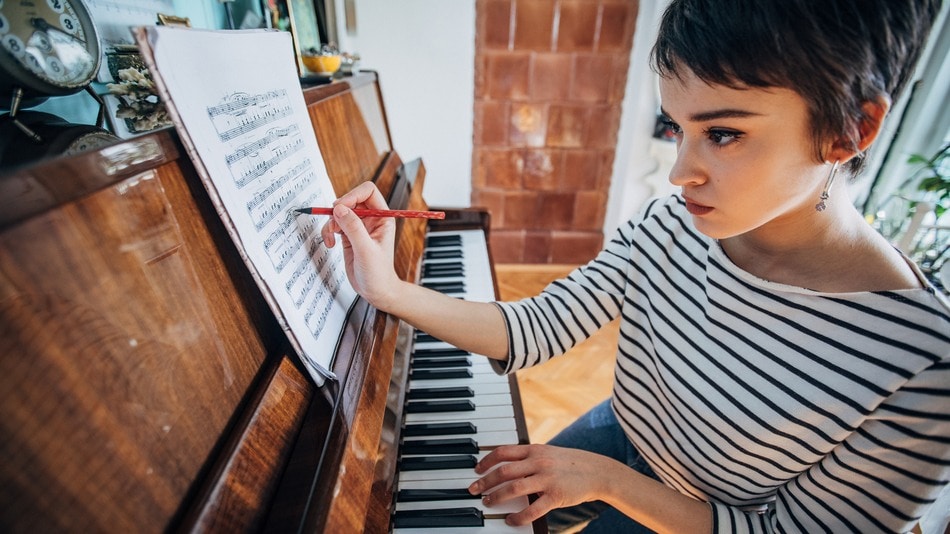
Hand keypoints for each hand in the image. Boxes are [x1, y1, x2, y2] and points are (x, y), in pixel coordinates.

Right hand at [320, 181, 400, 306]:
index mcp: (383, 218)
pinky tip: (330, 243)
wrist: (376, 291)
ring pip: (340, 212)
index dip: (353, 195)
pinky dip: (328, 231)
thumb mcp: (366, 250)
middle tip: (333, 224)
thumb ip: (353, 228)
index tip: (341, 207)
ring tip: (330, 238)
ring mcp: (359, 227)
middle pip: (351, 200)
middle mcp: (371, 219)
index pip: (368, 192)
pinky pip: (334, 225)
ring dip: (331, 223)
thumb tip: (339, 209)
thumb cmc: (378, 273)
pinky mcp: (348, 236)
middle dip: (339, 210)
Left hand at [467, 444, 616, 525]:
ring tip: (488, 503)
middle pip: (504, 471)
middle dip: (485, 482)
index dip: (486, 461)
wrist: (597, 471)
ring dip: (497, 497)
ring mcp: (547, 479)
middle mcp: (539, 462)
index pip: (503, 452)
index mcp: (535, 450)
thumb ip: (529, 457)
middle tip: (474, 490)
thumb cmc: (570, 463)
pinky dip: (518, 517)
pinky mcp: (556, 496)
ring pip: (514, 488)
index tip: (477, 469)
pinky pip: (532, 509)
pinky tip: (510, 520)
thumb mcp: (548, 453)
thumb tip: (506, 463)